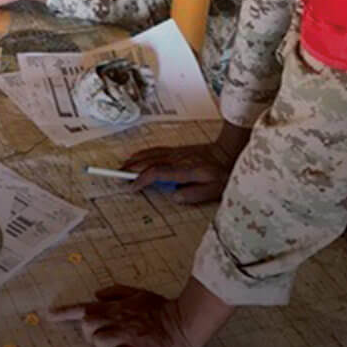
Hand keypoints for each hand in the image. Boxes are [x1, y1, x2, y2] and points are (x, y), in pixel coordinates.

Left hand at [48, 285, 196, 346]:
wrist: (185, 322)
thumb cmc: (162, 308)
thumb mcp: (138, 293)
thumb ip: (116, 292)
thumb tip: (96, 294)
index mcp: (117, 307)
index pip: (85, 307)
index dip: (65, 312)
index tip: (49, 315)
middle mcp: (119, 320)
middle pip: (87, 325)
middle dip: (88, 334)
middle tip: (101, 338)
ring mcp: (129, 337)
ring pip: (100, 343)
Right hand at [121, 141, 235, 203]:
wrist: (229, 152)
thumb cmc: (222, 173)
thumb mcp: (214, 190)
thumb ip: (194, 194)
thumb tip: (174, 196)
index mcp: (184, 169)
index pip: (157, 172)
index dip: (142, 179)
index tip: (132, 187)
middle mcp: (177, 159)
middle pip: (149, 161)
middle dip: (131, 168)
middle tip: (117, 176)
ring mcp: (176, 153)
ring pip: (150, 154)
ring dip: (134, 160)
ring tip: (122, 167)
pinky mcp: (177, 150)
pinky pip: (155, 150)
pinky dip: (143, 154)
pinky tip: (137, 157)